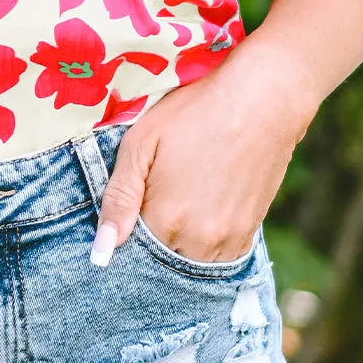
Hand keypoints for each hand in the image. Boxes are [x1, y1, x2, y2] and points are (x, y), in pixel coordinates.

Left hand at [91, 60, 308, 267]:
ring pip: (188, 262)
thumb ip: (118, 198)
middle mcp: (198, 243)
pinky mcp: (248, 235)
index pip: (130, 253)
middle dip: (149, 238)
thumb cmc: (195, 112)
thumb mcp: (142, 142)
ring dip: (177, 243)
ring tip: (180, 196)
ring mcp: (227, 242)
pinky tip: (200, 206)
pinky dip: (202, 242)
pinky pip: (216, 258)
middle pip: (159, 261)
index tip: (131, 205)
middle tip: (157, 192)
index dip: (124, 231)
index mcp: (165, 221)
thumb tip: (100, 252)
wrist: (262, 100)